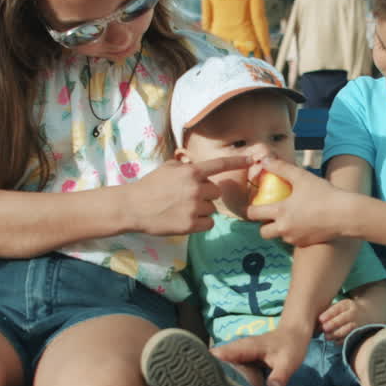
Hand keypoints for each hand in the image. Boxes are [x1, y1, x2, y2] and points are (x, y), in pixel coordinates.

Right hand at [126, 157, 247, 235]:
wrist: (133, 207)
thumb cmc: (149, 186)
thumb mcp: (168, 168)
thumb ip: (186, 166)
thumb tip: (197, 167)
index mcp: (191, 172)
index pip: (220, 165)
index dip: (237, 162)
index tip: (252, 159)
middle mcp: (196, 189)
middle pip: (216, 192)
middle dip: (206, 194)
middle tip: (189, 197)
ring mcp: (194, 207)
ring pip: (212, 208)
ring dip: (202, 209)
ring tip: (183, 208)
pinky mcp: (191, 225)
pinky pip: (209, 223)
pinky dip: (201, 222)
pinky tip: (186, 219)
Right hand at [211, 325, 311, 385]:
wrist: (294, 334)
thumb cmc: (290, 346)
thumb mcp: (288, 362)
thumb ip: (280, 376)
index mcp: (244, 347)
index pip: (218, 354)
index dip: (206, 365)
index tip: (200, 381)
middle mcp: (237, 349)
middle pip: (214, 360)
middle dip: (206, 374)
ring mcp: (238, 353)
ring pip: (220, 363)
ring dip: (214, 375)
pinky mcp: (241, 358)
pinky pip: (228, 366)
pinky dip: (223, 375)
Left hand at [246, 156, 349, 245]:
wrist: (346, 215)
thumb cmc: (324, 194)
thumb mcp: (302, 177)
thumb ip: (281, 168)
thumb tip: (265, 160)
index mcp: (280, 212)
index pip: (253, 214)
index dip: (251, 210)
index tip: (255, 206)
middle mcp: (284, 229)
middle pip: (262, 232)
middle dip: (263, 225)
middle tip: (271, 215)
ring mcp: (294, 239)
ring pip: (279, 237)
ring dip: (280, 229)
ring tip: (290, 217)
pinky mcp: (305, 244)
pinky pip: (293, 241)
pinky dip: (294, 233)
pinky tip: (304, 223)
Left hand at [317, 298, 368, 341]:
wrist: (366, 314)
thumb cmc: (345, 311)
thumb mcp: (339, 307)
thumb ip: (328, 312)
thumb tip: (317, 322)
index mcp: (347, 304)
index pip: (337, 308)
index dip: (329, 314)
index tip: (320, 319)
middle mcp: (354, 313)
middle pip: (344, 318)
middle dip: (333, 324)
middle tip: (324, 328)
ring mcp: (358, 323)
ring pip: (347, 329)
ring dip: (335, 334)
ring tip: (327, 336)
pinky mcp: (358, 333)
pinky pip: (349, 338)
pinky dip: (340, 340)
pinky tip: (334, 340)